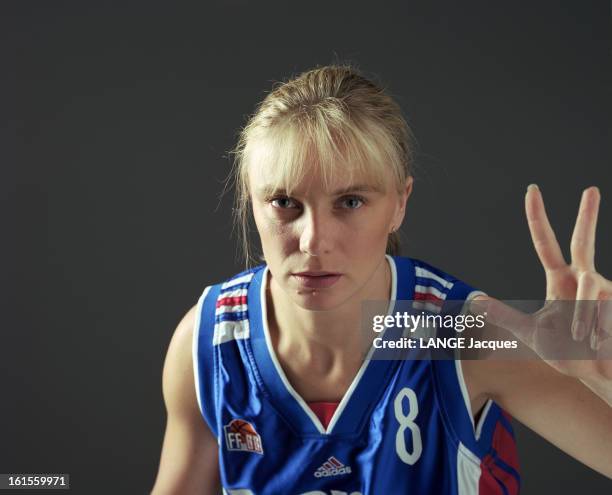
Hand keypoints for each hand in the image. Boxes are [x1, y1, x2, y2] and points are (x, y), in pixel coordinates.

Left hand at [471, 185, 611, 383]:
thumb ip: (505, 315)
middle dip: (588, 215)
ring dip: (581, 321)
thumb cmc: (568, 353)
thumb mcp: (530, 332)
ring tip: (583, 339)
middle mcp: (584, 279)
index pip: (546, 243)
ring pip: (590, 290)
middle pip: (582, 241)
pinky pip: (604, 310)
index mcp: (561, 281)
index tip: (532, 191)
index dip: (538, 217)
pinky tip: (601, 341)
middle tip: (590, 188)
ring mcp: (606, 290)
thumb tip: (475, 301)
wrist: (597, 375)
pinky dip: (597, 331)